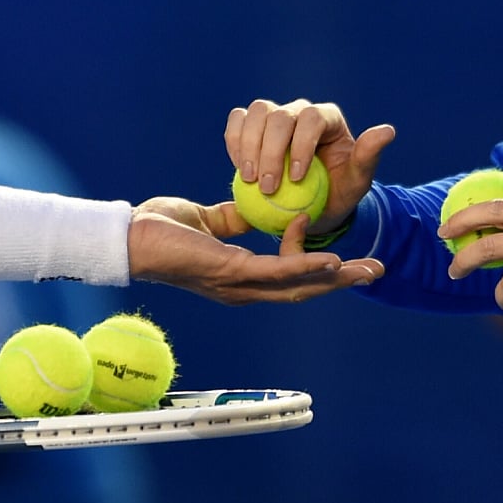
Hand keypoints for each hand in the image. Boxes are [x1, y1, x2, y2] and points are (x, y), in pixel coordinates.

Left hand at [128, 196, 384, 304]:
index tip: (312, 224)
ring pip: (298, 285)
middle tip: (374, 271)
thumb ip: (233, 221)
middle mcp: (242, 288)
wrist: (128, 237)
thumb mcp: (207, 221)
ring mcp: (238, 285)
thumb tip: (252, 213)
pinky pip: (277, 271)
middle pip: (302, 290)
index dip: (308, 258)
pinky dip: (307, 266)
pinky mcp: (231, 272)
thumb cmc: (160, 230)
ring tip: (369, 270)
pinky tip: (333, 260)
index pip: (286, 276)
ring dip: (336, 279)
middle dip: (341, 282)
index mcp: (238, 277)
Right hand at [224, 99, 395, 233]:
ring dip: (248, 145)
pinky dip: (234, 142)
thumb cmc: (337, 195)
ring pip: (255, 113)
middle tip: (268, 187)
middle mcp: (300, 113)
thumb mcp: (357, 183)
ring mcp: (274, 118)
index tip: (297, 178)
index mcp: (327, 119)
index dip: (301, 145)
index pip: (312, 119)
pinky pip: (237, 123)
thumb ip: (368, 157)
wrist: (312, 207)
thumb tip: (388, 131)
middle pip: (279, 115)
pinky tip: (239, 168)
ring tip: (249, 179)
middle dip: (270, 151)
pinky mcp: (253, 129)